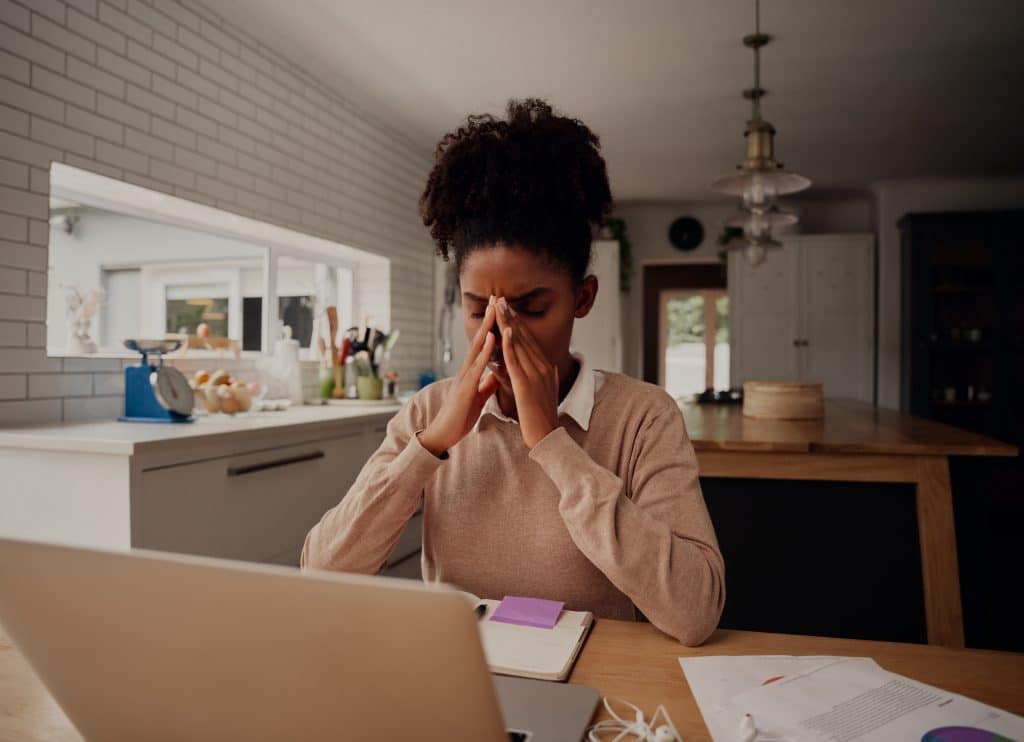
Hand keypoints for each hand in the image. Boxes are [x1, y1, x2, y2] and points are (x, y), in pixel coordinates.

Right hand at [417, 297, 499, 456]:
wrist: (444, 434)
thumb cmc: (460, 416)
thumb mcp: (478, 397)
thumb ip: (485, 384)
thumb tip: (495, 374)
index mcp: (471, 372)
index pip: (483, 345)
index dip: (491, 327)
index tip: (498, 309)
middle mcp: (466, 370)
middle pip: (479, 339)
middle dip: (487, 318)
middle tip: (495, 296)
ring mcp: (464, 377)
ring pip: (477, 347)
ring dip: (486, 327)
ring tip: (494, 309)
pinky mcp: (465, 387)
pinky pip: (477, 366)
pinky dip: (485, 351)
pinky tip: (492, 338)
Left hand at [494, 296, 559, 448]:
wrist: (547, 437)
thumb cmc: (543, 417)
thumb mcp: (546, 392)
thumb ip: (546, 377)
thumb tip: (550, 368)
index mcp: (544, 367)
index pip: (528, 340)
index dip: (517, 322)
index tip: (508, 307)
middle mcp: (542, 367)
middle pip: (524, 336)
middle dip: (511, 316)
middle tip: (500, 298)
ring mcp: (535, 375)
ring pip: (519, 344)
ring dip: (508, 324)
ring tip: (499, 307)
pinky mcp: (526, 385)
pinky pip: (516, 361)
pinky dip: (510, 345)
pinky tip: (504, 332)